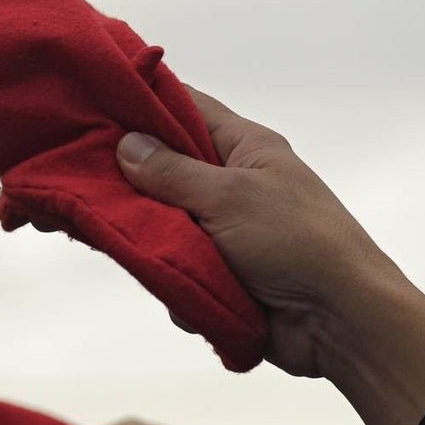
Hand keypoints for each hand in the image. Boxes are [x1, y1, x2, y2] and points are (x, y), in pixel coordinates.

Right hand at [117, 87, 424, 424]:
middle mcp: (232, 185)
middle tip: (87, 197)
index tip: (83, 106)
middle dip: (130, 192)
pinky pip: (179, 275)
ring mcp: (226, 233)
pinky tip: (197, 298)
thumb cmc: (300, 243)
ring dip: (160, 251)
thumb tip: (127, 145)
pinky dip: (182, 289)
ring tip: (163, 259)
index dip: (135, 103)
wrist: (341, 322)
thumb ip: (173, 172)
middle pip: (159, 173)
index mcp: (244, 148)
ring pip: (162, 231)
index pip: (182, 106)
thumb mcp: (231, 196)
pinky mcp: (223, 277)